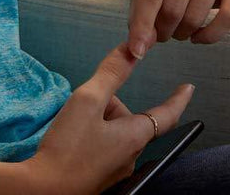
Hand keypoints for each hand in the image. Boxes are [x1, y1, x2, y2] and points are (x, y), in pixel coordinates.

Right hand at [20, 42, 194, 194]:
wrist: (41, 192)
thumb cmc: (67, 148)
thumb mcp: (88, 100)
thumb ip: (112, 72)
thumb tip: (134, 49)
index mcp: (134, 137)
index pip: (166, 115)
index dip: (177, 99)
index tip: (188, 88)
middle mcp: (129, 157)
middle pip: (129, 119)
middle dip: (110, 104)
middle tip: (84, 103)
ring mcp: (113, 171)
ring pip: (114, 132)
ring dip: (98, 119)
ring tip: (73, 123)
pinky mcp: (97, 179)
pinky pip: (102, 148)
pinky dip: (91, 136)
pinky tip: (71, 139)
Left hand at [126, 0, 229, 58]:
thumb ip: (140, 14)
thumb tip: (143, 46)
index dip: (142, 26)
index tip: (137, 52)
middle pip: (172, 8)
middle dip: (163, 31)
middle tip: (161, 32)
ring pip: (196, 16)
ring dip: (182, 33)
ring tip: (177, 28)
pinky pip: (228, 18)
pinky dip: (210, 35)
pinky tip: (197, 37)